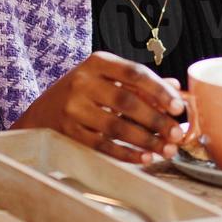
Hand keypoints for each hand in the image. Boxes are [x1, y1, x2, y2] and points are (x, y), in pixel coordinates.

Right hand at [12, 51, 186, 164]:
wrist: (42, 110)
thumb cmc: (84, 91)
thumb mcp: (107, 77)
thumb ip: (140, 83)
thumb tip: (176, 88)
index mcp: (98, 62)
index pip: (134, 73)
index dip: (159, 90)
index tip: (179, 107)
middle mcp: (83, 82)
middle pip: (126, 102)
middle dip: (156, 120)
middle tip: (177, 134)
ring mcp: (74, 108)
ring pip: (115, 127)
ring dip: (145, 140)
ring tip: (165, 150)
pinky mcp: (69, 132)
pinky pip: (102, 146)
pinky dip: (125, 154)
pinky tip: (144, 158)